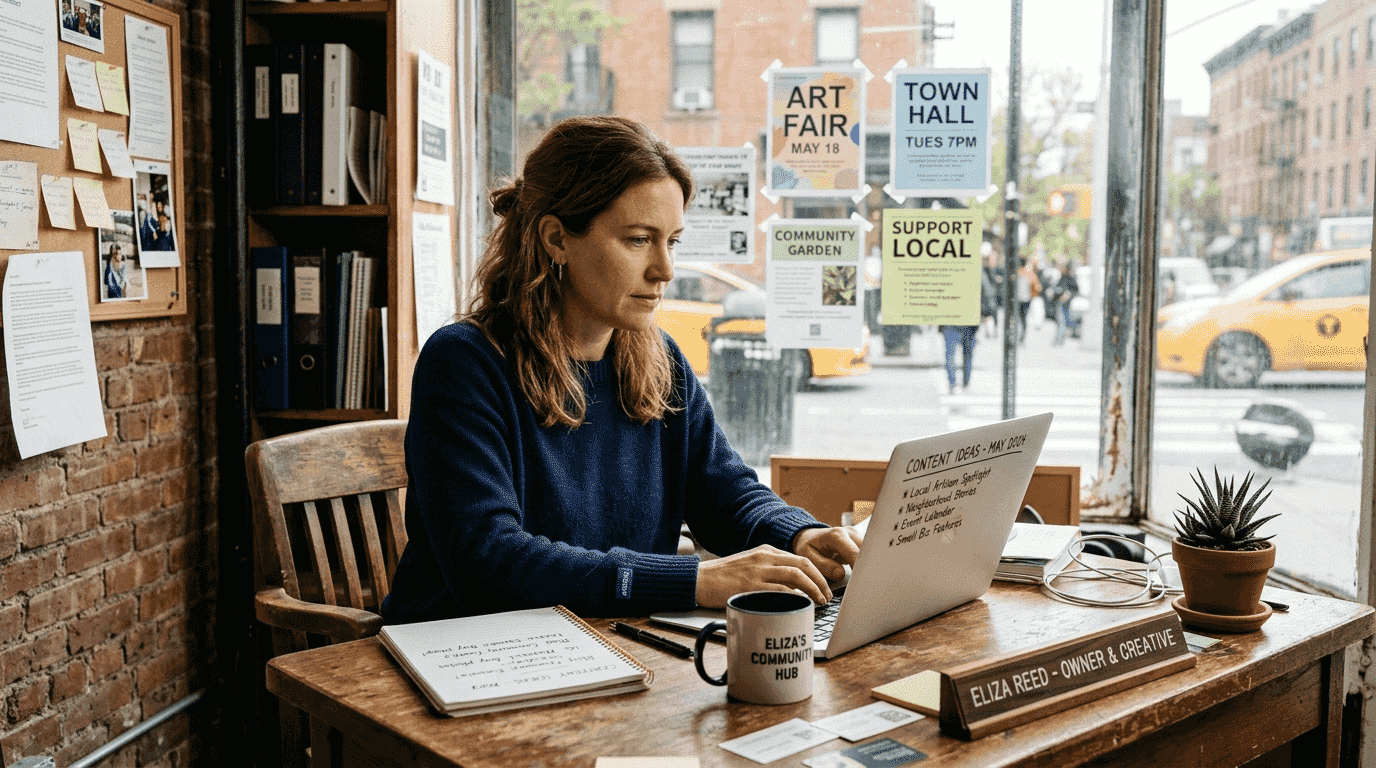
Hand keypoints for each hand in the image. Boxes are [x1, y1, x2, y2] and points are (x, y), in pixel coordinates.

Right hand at [695, 545, 831, 608]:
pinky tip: (801, 604)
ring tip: (820, 601)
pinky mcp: (750, 585)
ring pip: (796, 575)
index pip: (800, 559)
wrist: (698, 579)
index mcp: (766, 551)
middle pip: (803, 565)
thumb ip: (769, 570)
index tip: (824, 586)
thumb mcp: (749, 565)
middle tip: (828, 595)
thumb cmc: (723, 577)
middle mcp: (764, 557)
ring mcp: (757, 570)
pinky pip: (779, 589)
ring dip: (813, 589)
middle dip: (820, 581)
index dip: (817, 573)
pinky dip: (794, 596)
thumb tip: (793, 586)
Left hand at [790, 526, 862, 582]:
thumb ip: (823, 566)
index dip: (860, 568)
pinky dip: (863, 564)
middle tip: (861, 585)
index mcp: (836, 535)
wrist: (809, 537)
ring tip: (859, 580)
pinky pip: (866, 554)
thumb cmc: (808, 547)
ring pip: (869, 553)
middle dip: (865, 568)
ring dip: (865, 566)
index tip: (860, 582)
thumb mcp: (808, 557)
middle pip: (866, 552)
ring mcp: (856, 536)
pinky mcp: (859, 541)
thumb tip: (840, 574)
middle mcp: (849, 532)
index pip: (855, 553)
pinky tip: (858, 573)